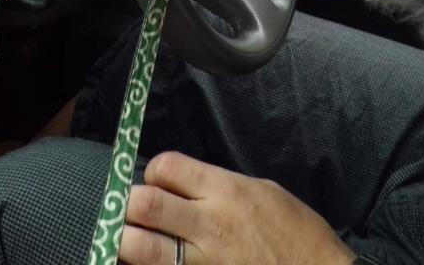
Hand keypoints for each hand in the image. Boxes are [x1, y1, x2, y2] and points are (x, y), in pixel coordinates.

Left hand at [119, 152, 355, 264]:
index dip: (153, 172)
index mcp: (224, 190)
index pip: (166, 168)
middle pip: (144, 205)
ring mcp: (204, 263)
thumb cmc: (295, 231)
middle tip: (131, 212)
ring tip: (127, 241)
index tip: (157, 182)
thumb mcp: (259, 191)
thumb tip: (181, 186)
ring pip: (143, 251)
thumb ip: (216, 186)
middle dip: (128, 205)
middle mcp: (209, 224)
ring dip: (127, 243)